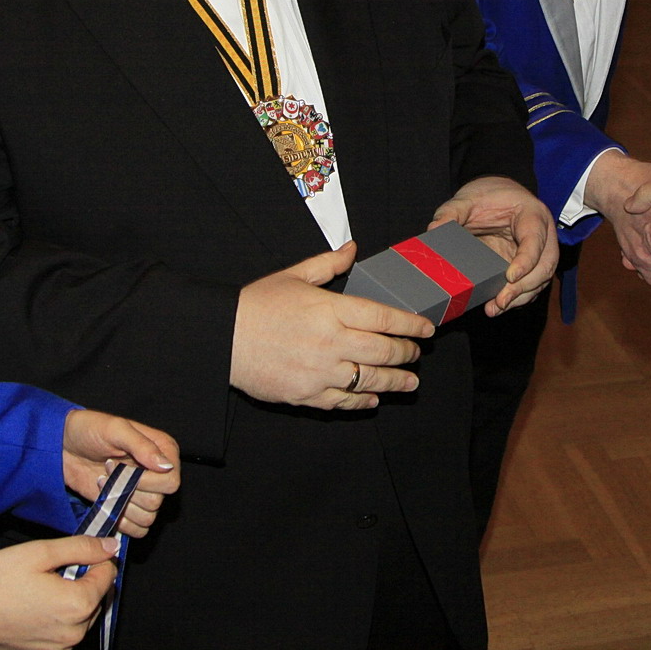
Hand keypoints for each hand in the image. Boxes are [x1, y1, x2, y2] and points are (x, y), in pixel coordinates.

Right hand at [0, 536, 117, 649]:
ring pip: (82, 617)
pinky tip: (33, 606)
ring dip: (70, 600)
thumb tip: (110, 547)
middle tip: (50, 571)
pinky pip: (64, 633)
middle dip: (82, 580)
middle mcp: (73, 633)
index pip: (108, 575)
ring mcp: (58, 649)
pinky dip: (57, 619)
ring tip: (40, 589)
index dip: (94, 559)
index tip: (74, 554)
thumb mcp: (40, 552)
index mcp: (77, 605)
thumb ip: (82, 548)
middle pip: (97, 597)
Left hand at [60, 410, 179, 536]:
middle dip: (127, 490)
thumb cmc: (89, 429)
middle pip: (157, 501)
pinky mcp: (128, 508)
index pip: (170, 482)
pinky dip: (120, 520)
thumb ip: (142, 446)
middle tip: (108, 470)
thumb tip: (166, 466)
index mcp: (163, 450)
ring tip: (105, 483)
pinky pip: (137, 529)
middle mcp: (158, 473)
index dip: (147, 481)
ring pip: (147, 517)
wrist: (63, 445)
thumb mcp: (115, 429)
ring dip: (120, 504)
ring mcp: (143, 492)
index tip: (122, 466)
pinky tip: (105, 500)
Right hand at [232, 243, 433, 410]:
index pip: (384, 318)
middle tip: (416, 353)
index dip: (410, 324)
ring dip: (395, 382)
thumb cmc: (257, 304)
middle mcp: (331, 343)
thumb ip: (328, 264)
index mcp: (331, 310)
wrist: (224, 338)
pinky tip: (373, 399)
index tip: (426, 328)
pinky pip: (344, 401)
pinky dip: (362, 401)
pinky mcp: (307, 394)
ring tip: (410, 382)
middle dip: (407, 353)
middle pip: (383, 351)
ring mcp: (321, 373)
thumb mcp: (293, 275)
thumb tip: (352, 248)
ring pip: (370, 380)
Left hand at [429, 175, 557, 314]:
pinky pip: (530, 285)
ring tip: (496, 307)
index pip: (535, 239)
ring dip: (520, 297)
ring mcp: (539, 253)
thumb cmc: (489, 195)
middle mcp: (542, 235)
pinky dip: (517, 298)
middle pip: (545, 266)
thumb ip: (452, 211)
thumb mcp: (469, 198)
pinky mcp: (529, 266)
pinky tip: (498, 306)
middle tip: (502, 300)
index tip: (510, 277)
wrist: (498, 195)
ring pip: (540, 280)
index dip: (526, 260)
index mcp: (532, 214)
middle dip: (525, 287)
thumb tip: (434, 229)